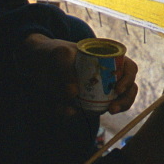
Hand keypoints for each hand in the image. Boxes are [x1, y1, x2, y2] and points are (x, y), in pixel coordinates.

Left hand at [21, 33, 138, 115]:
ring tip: (102, 113)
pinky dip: (76, 113)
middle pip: (127, 88)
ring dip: (114, 108)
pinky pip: (85, 111)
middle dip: (125, 100)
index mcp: (108, 58)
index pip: (129, 67)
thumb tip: (74, 92)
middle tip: (113, 108)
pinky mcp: (82, 101)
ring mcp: (96, 89)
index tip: (118, 89)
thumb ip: (65, 68)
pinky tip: (68, 109)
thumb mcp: (59, 53)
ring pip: (114, 101)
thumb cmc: (53, 51)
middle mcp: (107, 75)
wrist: (35, 61)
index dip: (128, 78)